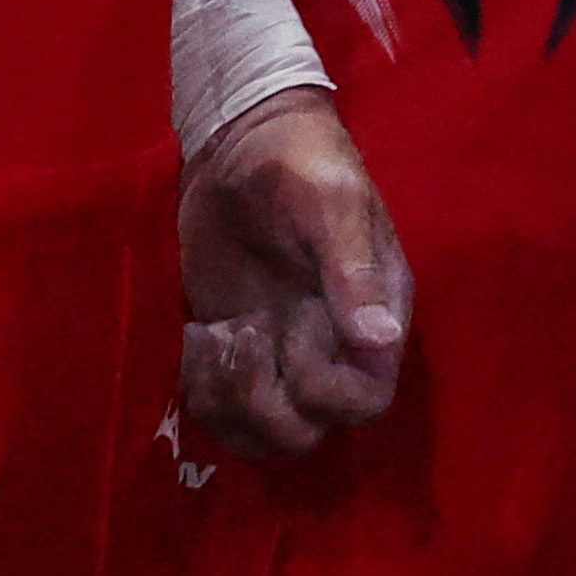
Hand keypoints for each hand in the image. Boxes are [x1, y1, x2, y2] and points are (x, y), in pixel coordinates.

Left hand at [177, 85, 411, 455]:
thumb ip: (352, 270)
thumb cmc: (300, 164)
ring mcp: (281, 353)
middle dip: (263, 401)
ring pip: (263, 434)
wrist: (241, 140)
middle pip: (309, 432)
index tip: (290, 333)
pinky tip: (195, 338)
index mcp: (374, 315)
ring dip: (227, 405)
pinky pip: (223, 412)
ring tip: (210, 341)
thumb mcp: (332, 205)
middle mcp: (333, 348)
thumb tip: (380, 340)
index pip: (367, 401)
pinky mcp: (236, 350)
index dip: (324, 391)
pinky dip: (202, 393)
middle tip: (237, 334)